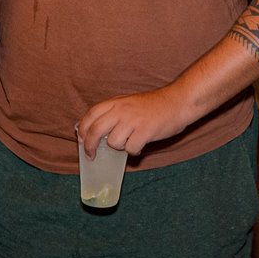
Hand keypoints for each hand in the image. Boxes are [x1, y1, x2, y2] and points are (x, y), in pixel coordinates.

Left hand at [77, 86, 193, 156]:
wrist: (178, 102)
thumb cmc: (154, 105)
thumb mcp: (129, 102)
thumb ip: (113, 112)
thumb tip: (94, 129)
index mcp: (116, 102)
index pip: (90, 115)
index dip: (82, 130)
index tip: (81, 140)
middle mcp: (122, 110)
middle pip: (95, 130)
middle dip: (89, 146)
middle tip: (91, 155)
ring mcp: (133, 120)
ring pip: (113, 142)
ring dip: (119, 148)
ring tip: (129, 143)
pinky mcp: (145, 131)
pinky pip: (131, 148)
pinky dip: (134, 151)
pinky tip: (141, 146)